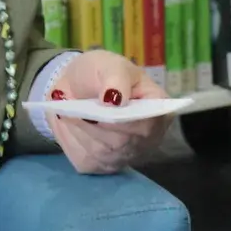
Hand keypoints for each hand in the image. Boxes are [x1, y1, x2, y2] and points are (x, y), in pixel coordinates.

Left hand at [48, 49, 173, 173]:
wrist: (75, 86)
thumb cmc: (100, 73)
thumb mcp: (109, 65)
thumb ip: (115, 79)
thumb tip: (116, 99)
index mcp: (159, 109)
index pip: (150, 123)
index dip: (126, 119)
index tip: (104, 104)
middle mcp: (148, 138)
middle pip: (123, 142)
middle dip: (96, 123)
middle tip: (77, 106)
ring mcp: (126, 155)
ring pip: (101, 152)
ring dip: (81, 130)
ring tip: (72, 111)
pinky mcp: (103, 166)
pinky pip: (86, 160)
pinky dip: (72, 140)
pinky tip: (72, 124)